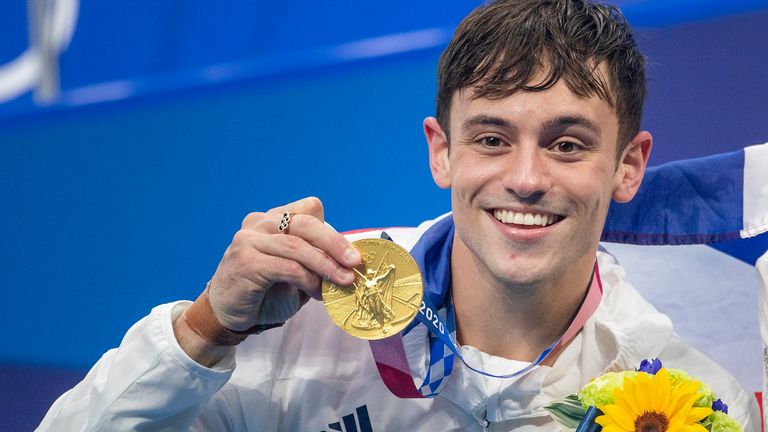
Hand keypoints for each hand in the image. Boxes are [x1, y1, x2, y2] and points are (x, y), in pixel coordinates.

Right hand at [206, 197, 360, 331]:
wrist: (227, 315)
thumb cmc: (265, 293)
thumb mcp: (297, 272)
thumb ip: (316, 260)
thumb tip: (351, 262)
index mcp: (273, 219)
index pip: (308, 209)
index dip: (331, 230)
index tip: (350, 254)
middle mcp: (259, 223)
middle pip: (305, 223)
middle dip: (335, 243)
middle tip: (355, 263)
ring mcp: (249, 240)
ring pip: (297, 246)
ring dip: (326, 266)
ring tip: (344, 282)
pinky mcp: (245, 261)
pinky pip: (286, 266)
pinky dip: (307, 279)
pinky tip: (316, 292)